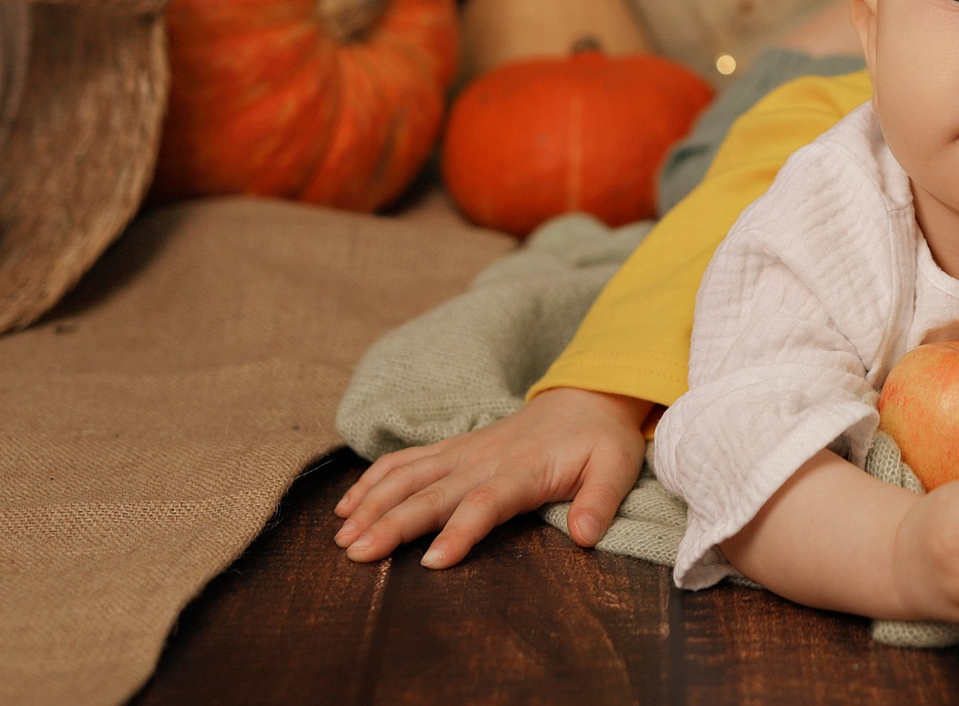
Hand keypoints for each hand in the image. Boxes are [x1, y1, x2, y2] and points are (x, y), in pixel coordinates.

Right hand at [333, 386, 651, 567]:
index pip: (485, 502)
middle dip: (392, 523)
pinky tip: (346, 506)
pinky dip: (372, 480)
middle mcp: (484, 459)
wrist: (587, 396)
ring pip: (408, 476)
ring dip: (372, 503)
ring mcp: (462, 451)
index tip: (433, 562)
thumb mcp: (616, 467)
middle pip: (432, 493)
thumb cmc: (600, 440)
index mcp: (522, 470)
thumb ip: (600, 500)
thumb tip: (585, 536)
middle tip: (358, 554)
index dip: (459, 531)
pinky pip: (405, 461)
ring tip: (342, 536)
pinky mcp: (452, 448)